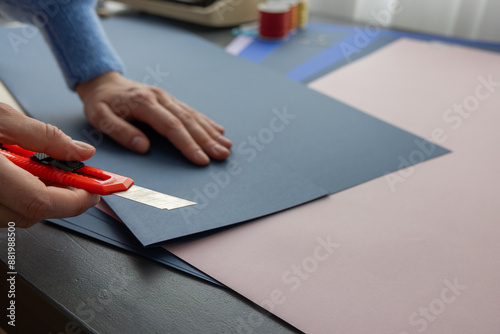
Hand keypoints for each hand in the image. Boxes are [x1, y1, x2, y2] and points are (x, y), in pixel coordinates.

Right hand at [0, 103, 99, 227]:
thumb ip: (43, 136)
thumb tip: (80, 152)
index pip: (40, 203)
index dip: (75, 201)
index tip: (95, 191)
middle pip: (30, 215)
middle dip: (61, 199)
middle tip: (77, 179)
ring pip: (14, 217)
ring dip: (39, 199)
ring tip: (42, 171)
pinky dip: (17, 198)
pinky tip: (19, 177)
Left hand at [76, 72, 231, 164]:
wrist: (104, 82)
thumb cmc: (101, 104)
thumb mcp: (101, 119)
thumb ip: (121, 132)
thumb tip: (143, 147)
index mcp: (143, 103)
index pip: (170, 126)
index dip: (187, 144)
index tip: (201, 159)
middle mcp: (160, 98)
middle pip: (187, 121)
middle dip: (207, 140)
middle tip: (222, 155)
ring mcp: (167, 98)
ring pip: (193, 116)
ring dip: (211, 132)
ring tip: (226, 146)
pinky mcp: (170, 100)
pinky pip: (192, 111)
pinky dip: (207, 122)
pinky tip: (219, 131)